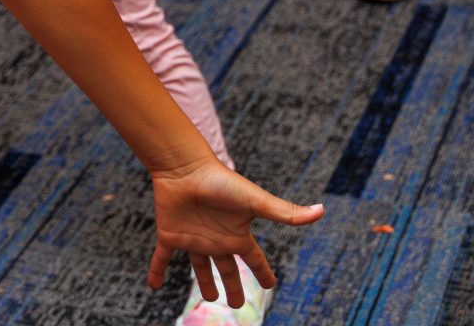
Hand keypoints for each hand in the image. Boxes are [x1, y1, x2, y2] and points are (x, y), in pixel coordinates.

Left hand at [146, 158, 322, 307]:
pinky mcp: (169, 235)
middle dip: (233, 287)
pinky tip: (153, 286)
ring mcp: (192, 238)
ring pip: (199, 267)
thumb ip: (285, 211)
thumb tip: (321, 210)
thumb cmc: (220, 181)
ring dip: (204, 283)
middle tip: (237, 305)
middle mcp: (216, 239)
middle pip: (228, 269)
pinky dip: (156, 271)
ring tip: (209, 299)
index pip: (254, 260)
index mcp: (237, 235)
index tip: (270, 285)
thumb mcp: (255, 201)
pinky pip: (162, 258)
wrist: (184, 168)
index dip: (263, 273)